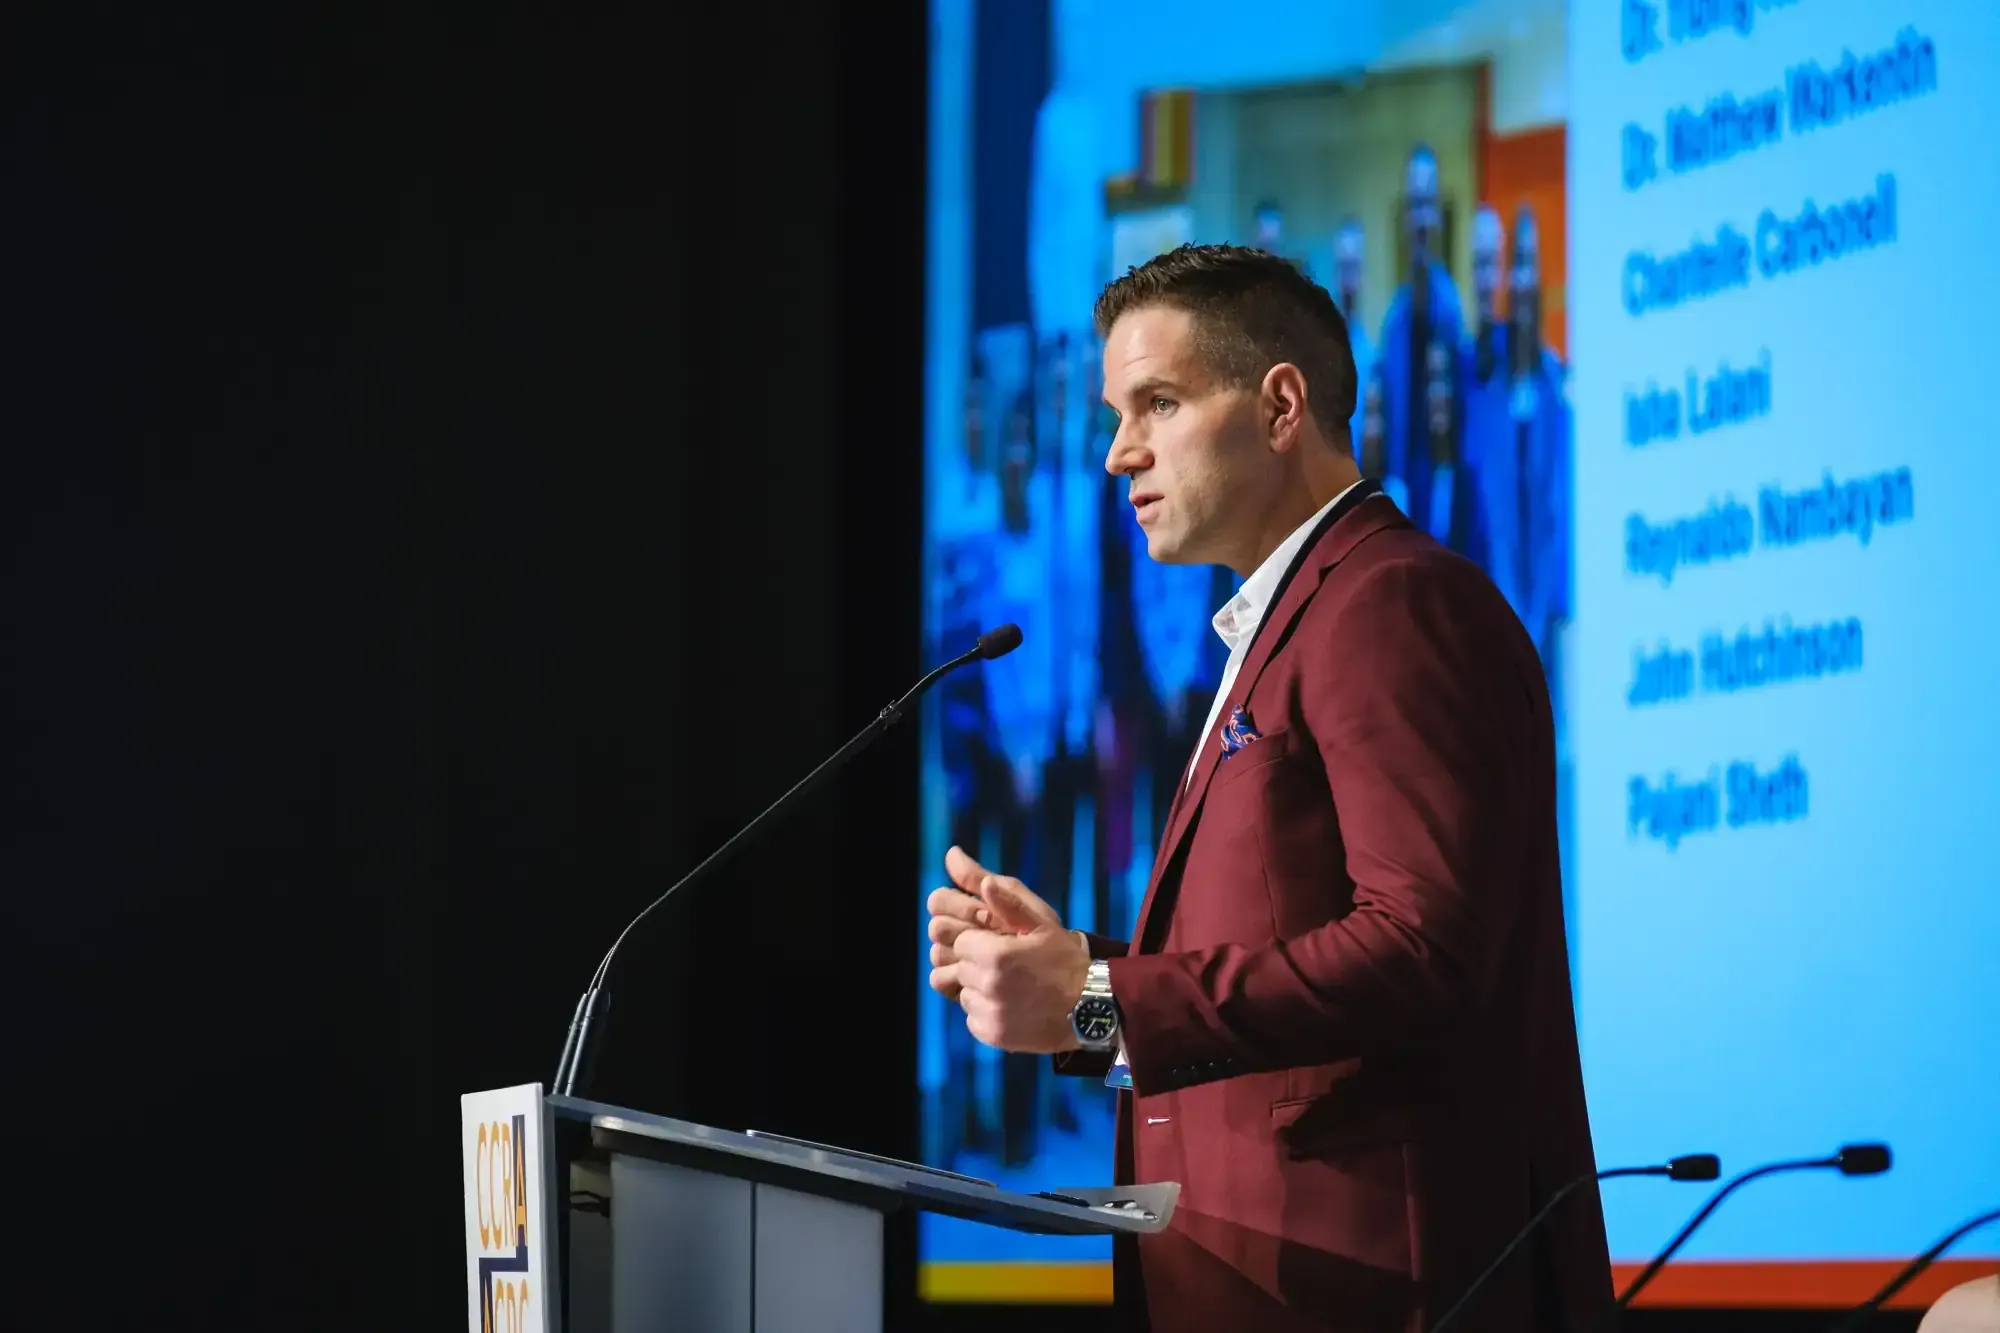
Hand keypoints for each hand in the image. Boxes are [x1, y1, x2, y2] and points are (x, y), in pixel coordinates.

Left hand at [927, 846, 1087, 1053]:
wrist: (1089, 1009)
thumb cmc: (1067, 962)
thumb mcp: (1043, 926)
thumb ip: (1010, 904)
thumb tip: (986, 883)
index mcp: (996, 955)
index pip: (961, 942)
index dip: (977, 942)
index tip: (998, 947)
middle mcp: (988, 985)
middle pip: (959, 968)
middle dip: (976, 965)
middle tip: (1007, 968)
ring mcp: (989, 1013)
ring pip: (964, 994)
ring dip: (979, 990)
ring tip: (1009, 988)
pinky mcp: (992, 1035)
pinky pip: (972, 1019)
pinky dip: (985, 1013)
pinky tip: (1010, 1007)